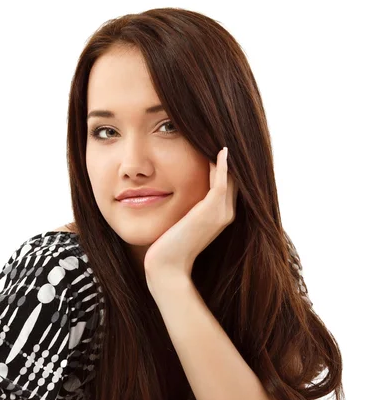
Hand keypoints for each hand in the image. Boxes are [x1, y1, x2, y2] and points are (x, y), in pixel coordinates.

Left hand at [143, 147, 237, 278]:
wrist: (167, 266)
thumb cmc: (169, 246)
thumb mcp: (182, 221)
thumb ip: (188, 207)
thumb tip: (179, 192)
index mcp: (220, 215)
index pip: (228, 182)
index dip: (225, 164)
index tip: (216, 144)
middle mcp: (226, 213)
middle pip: (233, 177)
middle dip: (229, 157)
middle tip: (224, 134)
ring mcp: (221, 213)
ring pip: (230, 177)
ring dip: (227, 157)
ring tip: (222, 137)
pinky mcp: (211, 211)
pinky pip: (221, 182)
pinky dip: (222, 166)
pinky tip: (221, 150)